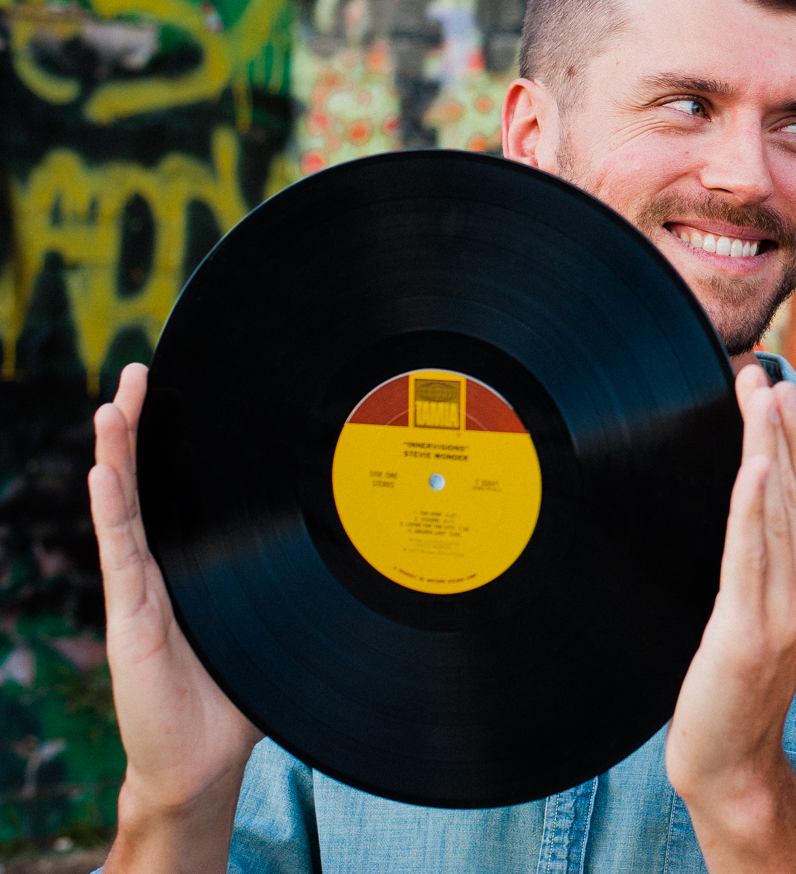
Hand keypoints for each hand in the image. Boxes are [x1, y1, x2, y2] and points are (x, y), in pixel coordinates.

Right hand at [92, 364, 262, 873]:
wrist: (202, 761)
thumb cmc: (240, 692)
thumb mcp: (277, 622)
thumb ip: (299, 584)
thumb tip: (359, 543)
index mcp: (193, 564)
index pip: (181, 489)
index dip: (176, 440)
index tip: (185, 386)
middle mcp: (162, 567)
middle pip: (147, 483)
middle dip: (141, 424)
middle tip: (139, 368)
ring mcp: (141, 590)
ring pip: (126, 507)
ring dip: (117, 452)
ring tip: (114, 402)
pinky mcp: (130, 618)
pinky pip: (121, 554)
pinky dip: (111, 509)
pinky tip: (102, 470)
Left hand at [665, 363, 795, 871]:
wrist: (732, 760)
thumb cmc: (739, 682)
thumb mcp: (766, 610)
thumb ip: (771, 558)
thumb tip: (757, 493)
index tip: (780, 387)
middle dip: (782, 426)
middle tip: (762, 372)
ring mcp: (786, 612)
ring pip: (780, 510)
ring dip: (768, 446)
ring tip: (757, 395)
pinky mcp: (749, 632)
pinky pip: (752, 556)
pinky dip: (755, 507)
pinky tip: (755, 466)